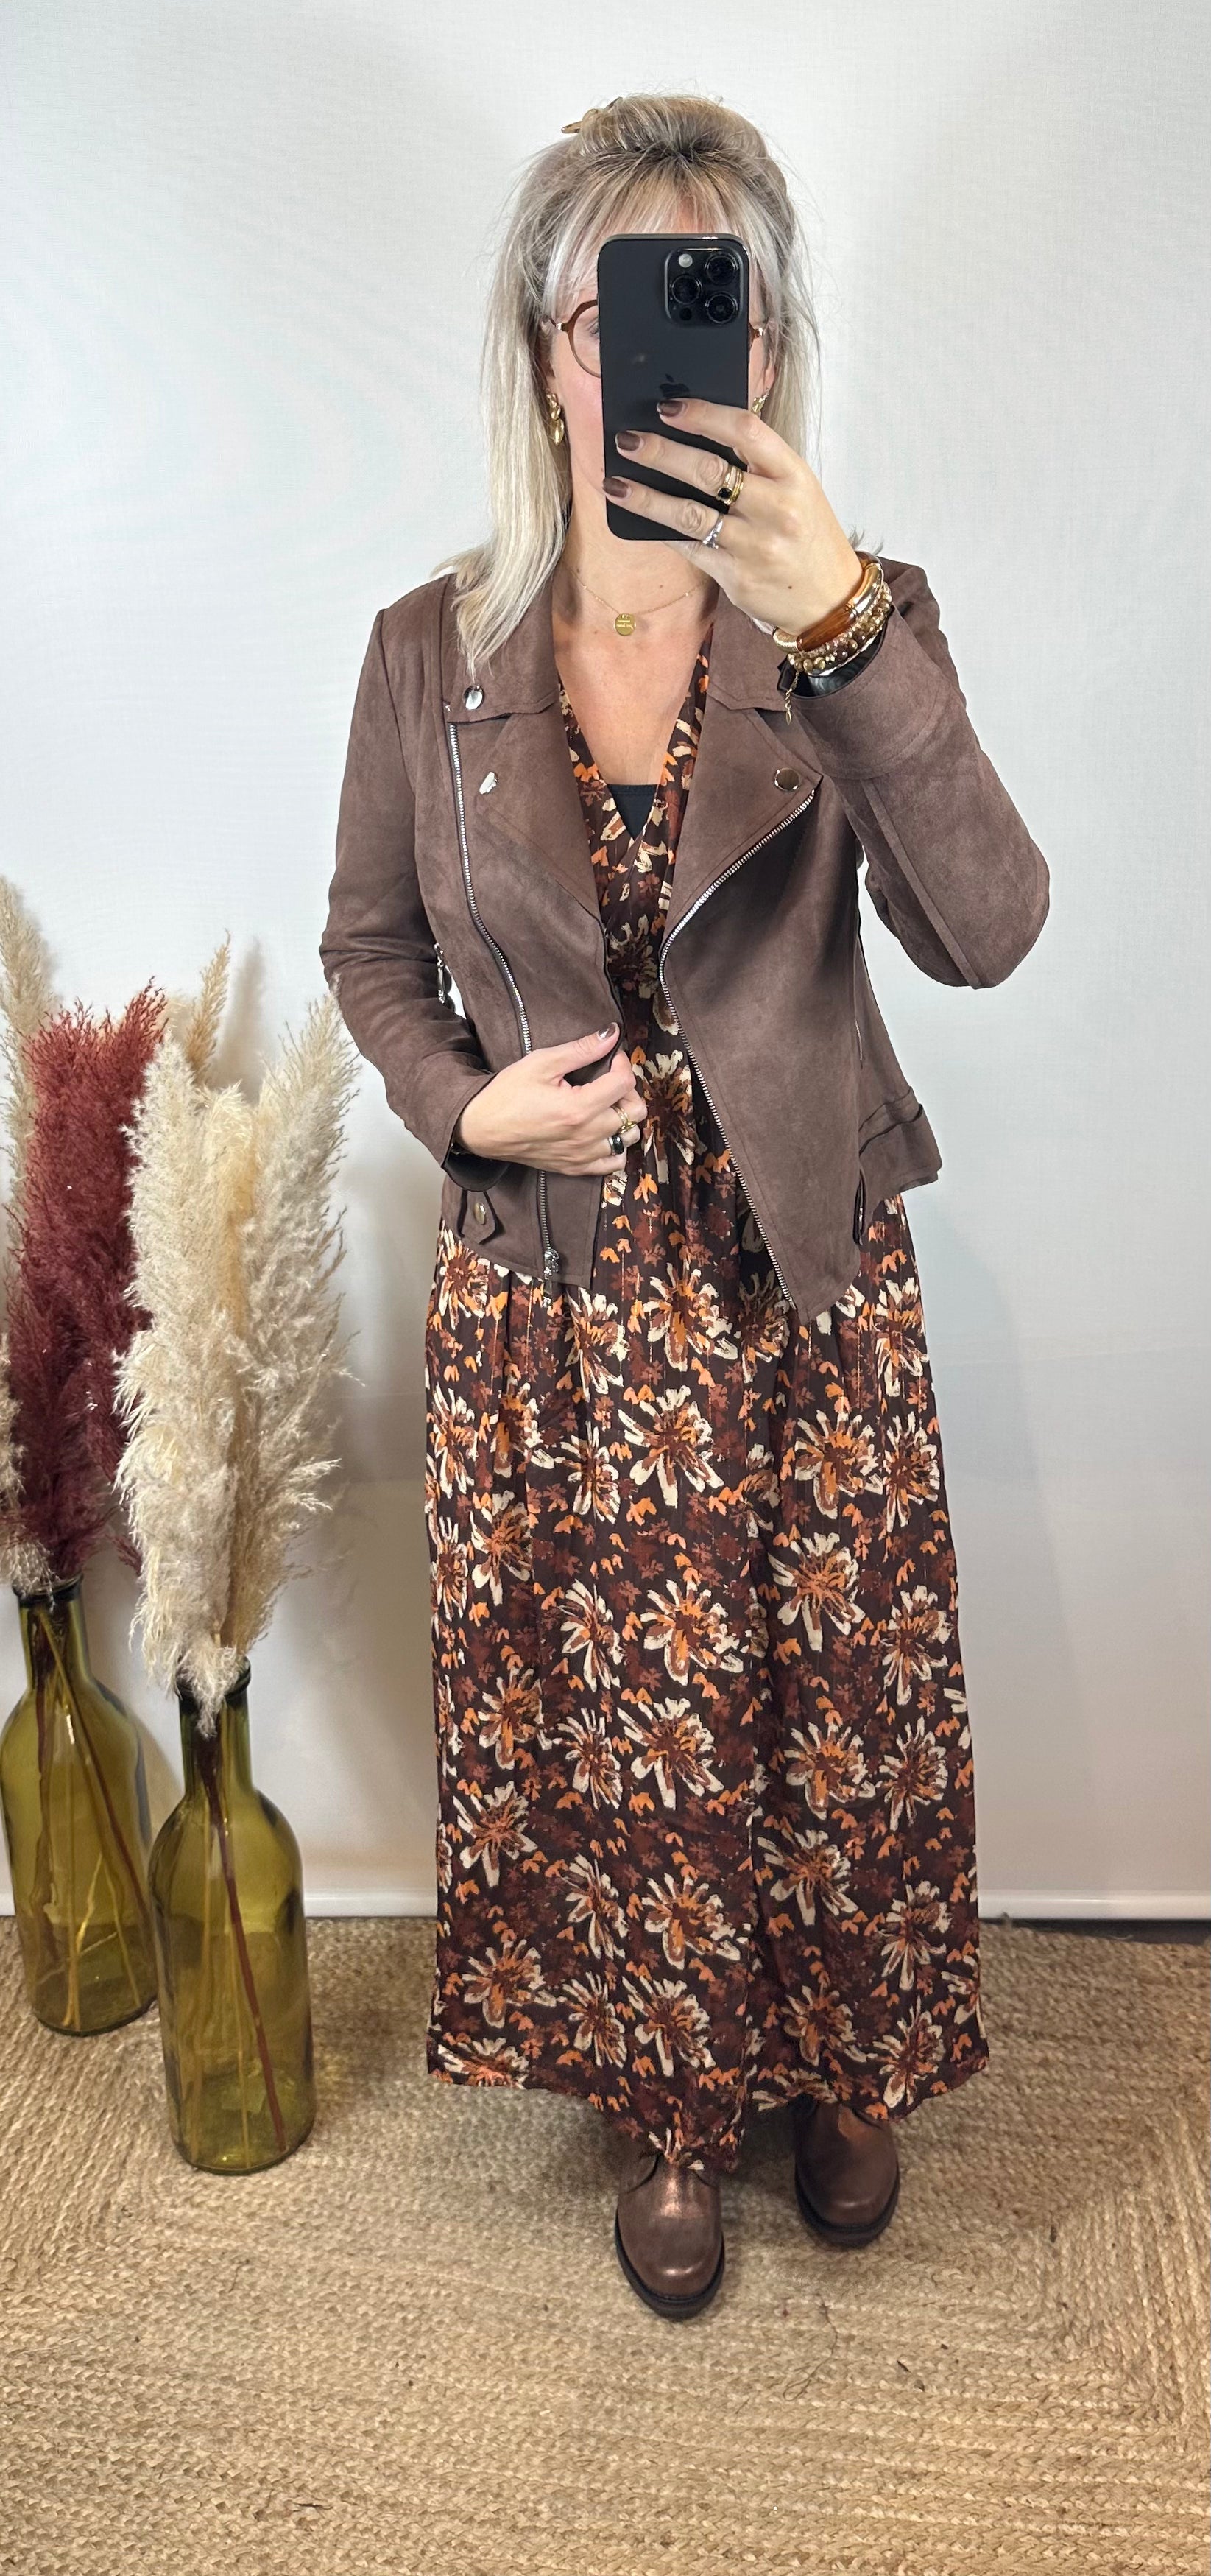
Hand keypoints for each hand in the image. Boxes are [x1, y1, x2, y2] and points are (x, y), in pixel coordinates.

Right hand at [455, 1023, 647, 1174]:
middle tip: (609, 1080)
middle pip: (635, 1111)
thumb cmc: (508, 1093)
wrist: (482, 1127)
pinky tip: (603, 1131)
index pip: (624, 1083)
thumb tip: (612, 1034)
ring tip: (606, 1105)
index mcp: (579, 1108)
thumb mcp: (542, 1062)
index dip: (621, 1063)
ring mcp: (583, 1155)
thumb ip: (581, 1049)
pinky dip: (617, 1147)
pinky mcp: (576, 1167)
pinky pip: (614, 1163)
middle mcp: (586, 1136)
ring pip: (629, 1137)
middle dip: (627, 1090)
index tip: (610, 1057)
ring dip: (625, 1118)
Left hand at [604, 398, 862, 637]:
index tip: (667, 408)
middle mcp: (776, 507)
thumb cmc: (809, 537)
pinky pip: (691, 548)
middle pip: (709, 471)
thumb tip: (699, 435)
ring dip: (646, 497)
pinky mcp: (737, 577)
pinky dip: (662, 531)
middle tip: (628, 440)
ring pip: (690, 513)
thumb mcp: (799, 489)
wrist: (830, 599)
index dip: (702, 414)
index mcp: (794, 474)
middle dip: (661, 452)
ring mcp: (756, 545)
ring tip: (615, 483)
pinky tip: (639, 520)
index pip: (744, 430)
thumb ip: (759, 464)